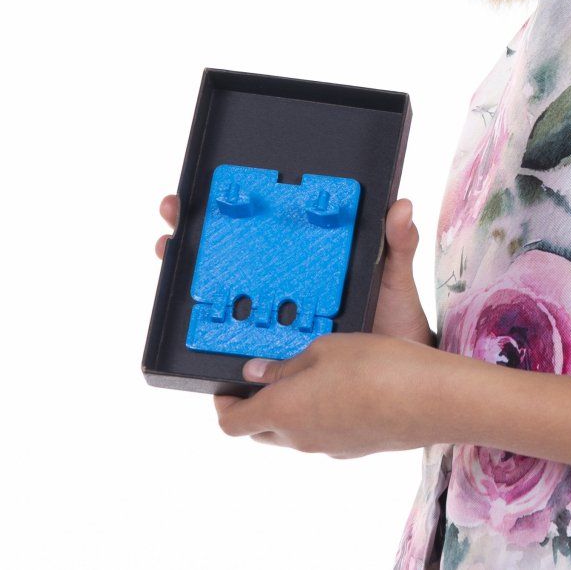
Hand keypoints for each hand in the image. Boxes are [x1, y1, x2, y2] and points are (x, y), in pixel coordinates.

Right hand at [154, 192, 434, 347]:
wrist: (401, 382)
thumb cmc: (397, 324)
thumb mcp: (395, 280)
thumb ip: (396, 243)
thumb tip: (400, 205)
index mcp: (311, 262)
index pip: (265, 227)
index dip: (231, 206)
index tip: (204, 188)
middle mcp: (286, 287)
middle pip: (231, 253)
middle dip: (195, 230)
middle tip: (175, 214)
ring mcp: (275, 320)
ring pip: (223, 292)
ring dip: (190, 271)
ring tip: (169, 251)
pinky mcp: (270, 355)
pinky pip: (232, 338)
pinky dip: (206, 325)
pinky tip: (189, 313)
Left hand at [213, 331, 454, 457]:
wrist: (434, 400)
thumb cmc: (377, 367)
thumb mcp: (324, 349)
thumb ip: (286, 365)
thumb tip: (258, 373)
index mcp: (282, 413)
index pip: (233, 423)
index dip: (224, 404)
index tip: (227, 385)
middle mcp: (300, 438)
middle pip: (261, 431)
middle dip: (256, 405)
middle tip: (265, 374)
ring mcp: (328, 447)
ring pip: (293, 434)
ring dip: (290, 409)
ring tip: (308, 372)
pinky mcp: (354, 448)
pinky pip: (323, 434)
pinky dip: (320, 414)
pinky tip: (341, 387)